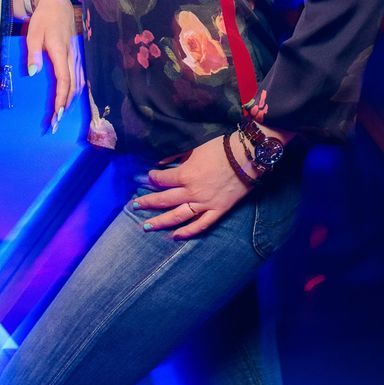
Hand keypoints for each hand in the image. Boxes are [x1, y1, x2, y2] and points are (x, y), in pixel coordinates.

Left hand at [26, 0, 83, 130]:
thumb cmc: (43, 19)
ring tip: (62, 114)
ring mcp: (76, 56)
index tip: (57, 114)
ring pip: (79, 82)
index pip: (64, 81)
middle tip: (57, 122)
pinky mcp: (76, 55)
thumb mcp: (33, 34)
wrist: (57, 4)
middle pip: (73, 86)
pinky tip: (71, 98)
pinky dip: (76, 90)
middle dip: (66, 105)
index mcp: (61, 52)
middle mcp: (72, 56)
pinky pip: (80, 76)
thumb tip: (32, 73)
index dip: (62, 99)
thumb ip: (33, 54)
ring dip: (72, 99)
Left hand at [134, 135, 251, 239]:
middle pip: (164, 200)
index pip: (162, 180)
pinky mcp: (218, 210)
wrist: (248, 157)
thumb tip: (160, 164)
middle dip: (148, 202)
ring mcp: (205, 204)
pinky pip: (201, 225)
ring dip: (161, 222)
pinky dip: (188, 231)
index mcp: (185, 175)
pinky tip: (175, 236)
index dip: (153, 178)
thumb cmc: (221, 149)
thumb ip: (176, 157)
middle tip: (135, 206)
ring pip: (178, 216)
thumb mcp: (194, 148)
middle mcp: (192, 192)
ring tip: (147, 226)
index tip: (149, 177)